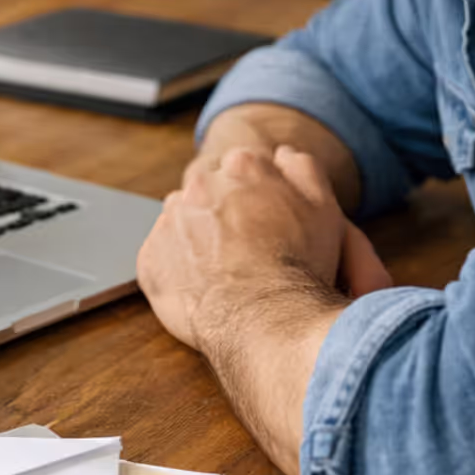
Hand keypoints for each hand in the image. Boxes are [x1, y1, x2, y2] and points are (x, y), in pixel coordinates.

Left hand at [138, 145, 391, 351]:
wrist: (268, 320)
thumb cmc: (300, 267)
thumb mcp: (324, 208)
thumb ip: (302, 169)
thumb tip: (281, 154)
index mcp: (242, 166)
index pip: (240, 171)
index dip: (254, 200)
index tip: (262, 226)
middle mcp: (200, 185)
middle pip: (208, 194)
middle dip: (222, 216)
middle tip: (246, 252)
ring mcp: (171, 221)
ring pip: (181, 223)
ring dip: (196, 240)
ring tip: (224, 272)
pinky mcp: (150, 258)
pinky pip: (160, 258)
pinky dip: (176, 271)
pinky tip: (203, 288)